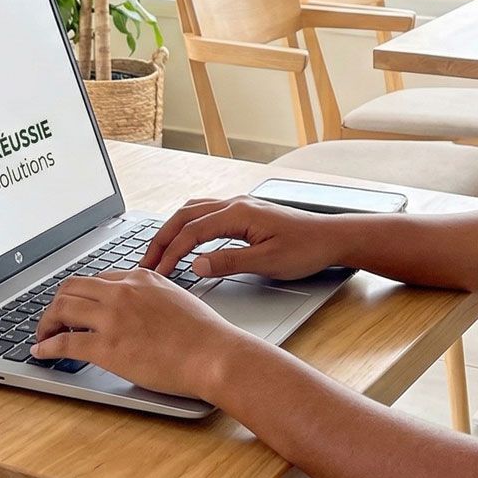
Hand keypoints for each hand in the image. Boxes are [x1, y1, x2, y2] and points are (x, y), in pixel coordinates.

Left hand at [31, 268, 261, 398]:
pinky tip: (42, 352)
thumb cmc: (204, 334)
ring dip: (46, 322)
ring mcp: (112, 317)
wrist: (214, 353)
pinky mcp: (107, 346)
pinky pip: (65, 342)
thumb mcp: (175, 298)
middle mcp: (122, 291)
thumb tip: (137, 311)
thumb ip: (150, 297)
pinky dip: (47, 346)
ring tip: (43, 335)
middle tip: (52, 320)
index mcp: (140, 278)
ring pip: (62, 308)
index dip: (81, 295)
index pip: (97, 279)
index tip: (75, 308)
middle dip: (56, 304)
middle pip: (72, 287)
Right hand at [142, 196, 347, 280]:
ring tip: (158, 252)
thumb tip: (194, 265)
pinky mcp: (244, 213)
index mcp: (238, 213)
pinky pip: (206, 213)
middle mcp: (235, 204)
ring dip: (172, 230)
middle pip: (185, 216)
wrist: (331, 237)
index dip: (170, 253)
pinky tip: (185, 239)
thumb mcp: (267, 262)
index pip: (191, 232)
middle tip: (145, 263)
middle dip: (161, 239)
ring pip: (193, 211)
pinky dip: (188, 225)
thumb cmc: (305, 249)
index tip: (156, 273)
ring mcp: (239, 206)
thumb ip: (229, 262)